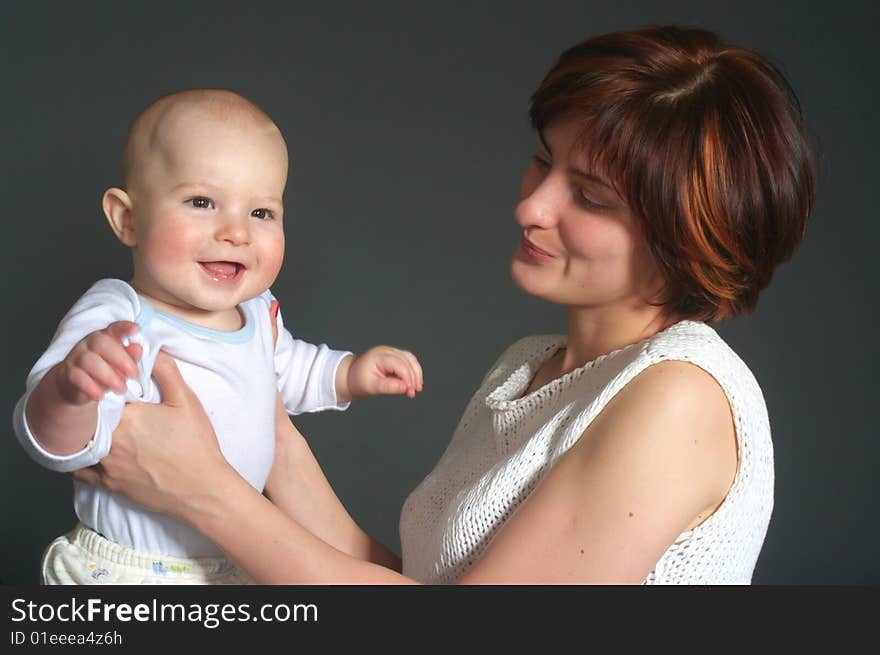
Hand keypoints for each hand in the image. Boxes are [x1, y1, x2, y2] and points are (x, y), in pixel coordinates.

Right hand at [55, 321, 141, 404]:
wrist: (77, 387)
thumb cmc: (105, 371)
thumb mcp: (121, 366)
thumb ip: (130, 357)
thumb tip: (138, 348)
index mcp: (105, 338)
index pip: (114, 329)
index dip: (124, 328)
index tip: (136, 329)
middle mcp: (89, 344)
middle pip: (101, 343)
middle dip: (121, 358)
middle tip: (134, 374)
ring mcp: (76, 357)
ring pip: (89, 361)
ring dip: (109, 376)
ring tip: (122, 389)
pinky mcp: (68, 373)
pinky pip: (77, 377)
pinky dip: (91, 387)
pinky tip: (101, 395)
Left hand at [72, 350, 233, 520]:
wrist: (202, 488)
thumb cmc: (197, 444)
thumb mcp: (186, 402)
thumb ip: (166, 372)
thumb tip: (151, 350)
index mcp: (128, 416)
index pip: (103, 392)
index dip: (107, 387)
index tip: (117, 386)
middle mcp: (111, 440)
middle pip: (90, 417)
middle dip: (97, 410)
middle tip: (112, 407)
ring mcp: (108, 465)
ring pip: (82, 442)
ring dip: (87, 433)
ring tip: (100, 427)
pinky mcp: (109, 484)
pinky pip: (81, 471)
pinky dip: (81, 459)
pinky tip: (90, 450)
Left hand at [338, 346, 423, 400]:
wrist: (350, 376)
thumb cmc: (358, 381)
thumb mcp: (372, 387)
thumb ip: (389, 387)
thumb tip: (406, 388)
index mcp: (379, 356)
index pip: (400, 365)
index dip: (408, 378)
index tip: (410, 392)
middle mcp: (386, 351)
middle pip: (408, 360)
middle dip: (414, 377)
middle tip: (413, 392)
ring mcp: (390, 352)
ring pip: (410, 359)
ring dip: (416, 373)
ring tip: (417, 388)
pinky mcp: (393, 356)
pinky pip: (407, 360)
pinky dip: (412, 370)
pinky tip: (413, 382)